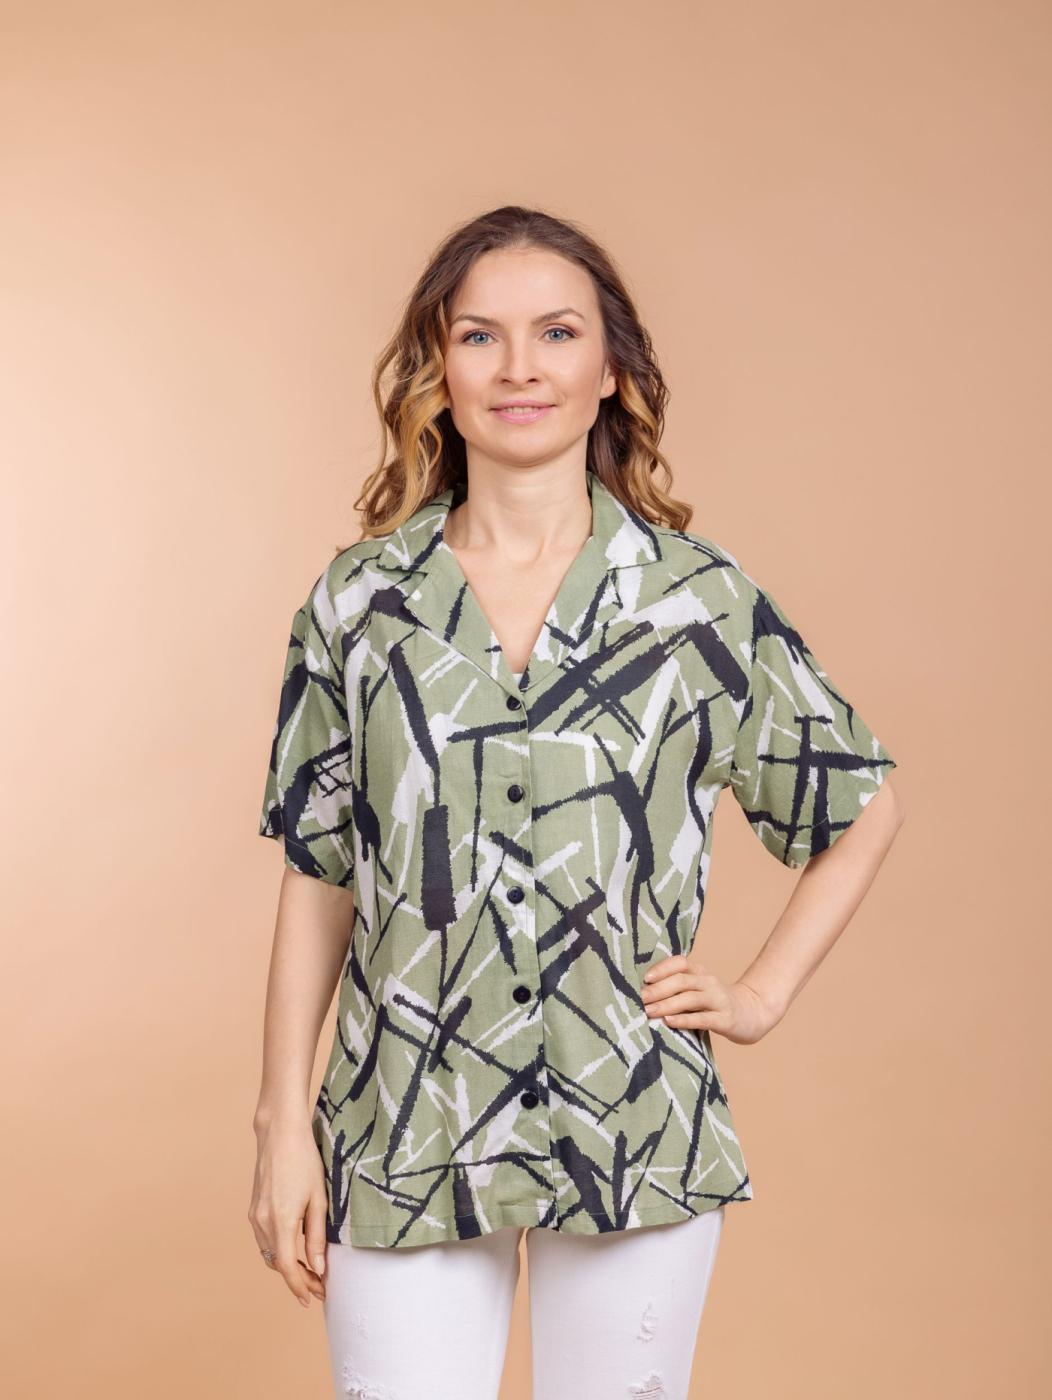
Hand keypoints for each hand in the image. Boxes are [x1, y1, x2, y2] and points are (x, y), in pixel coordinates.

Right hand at [248, 1117, 327, 1306]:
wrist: (279, 1133)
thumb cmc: (304, 1160)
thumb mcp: (319, 1198)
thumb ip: (317, 1235)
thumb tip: (319, 1267)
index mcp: (281, 1221)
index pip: (287, 1267)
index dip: (299, 1287)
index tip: (313, 1299)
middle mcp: (262, 1222)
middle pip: (277, 1263)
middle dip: (297, 1279)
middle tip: (319, 1287)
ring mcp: (255, 1215)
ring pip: (269, 1253)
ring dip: (287, 1265)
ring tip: (310, 1270)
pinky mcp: (254, 1208)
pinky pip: (264, 1239)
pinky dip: (278, 1250)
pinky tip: (294, 1248)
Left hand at [639, 953, 780, 1045]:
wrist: (751, 1014)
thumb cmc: (713, 1003)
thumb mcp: (697, 989)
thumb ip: (677, 987)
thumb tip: (643, 992)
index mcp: (700, 972)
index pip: (680, 963)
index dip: (662, 968)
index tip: (645, 979)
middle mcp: (709, 982)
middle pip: (681, 981)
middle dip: (658, 990)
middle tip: (640, 999)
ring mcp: (718, 1000)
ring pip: (690, 998)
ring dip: (666, 1004)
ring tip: (648, 1011)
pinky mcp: (725, 1019)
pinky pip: (702, 1018)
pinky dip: (684, 1019)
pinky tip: (669, 1022)